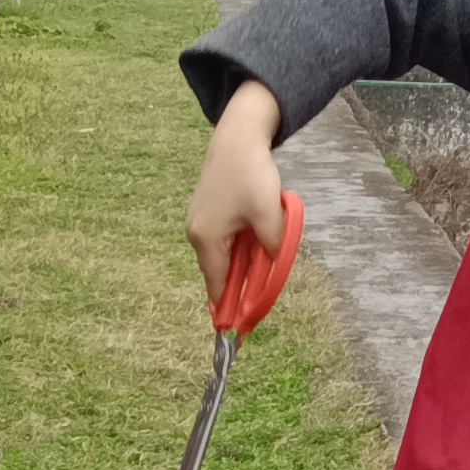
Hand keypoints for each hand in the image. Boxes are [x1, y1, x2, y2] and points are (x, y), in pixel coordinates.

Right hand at [189, 78, 287, 308]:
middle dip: (235, 288)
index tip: (231, 332)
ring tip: (257, 273)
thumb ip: (272, 245)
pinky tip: (251, 246)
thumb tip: (273, 265)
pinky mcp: (205, 211)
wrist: (237, 137)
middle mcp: (196, 233)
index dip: (224, 309)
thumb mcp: (269, 213)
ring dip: (238, 266)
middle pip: (217, 272)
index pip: (216, 283)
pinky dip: (234, 250)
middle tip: (251, 308)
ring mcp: (198, 222)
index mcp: (206, 238)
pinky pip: (220, 241)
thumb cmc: (251, 173)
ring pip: (220, 255)